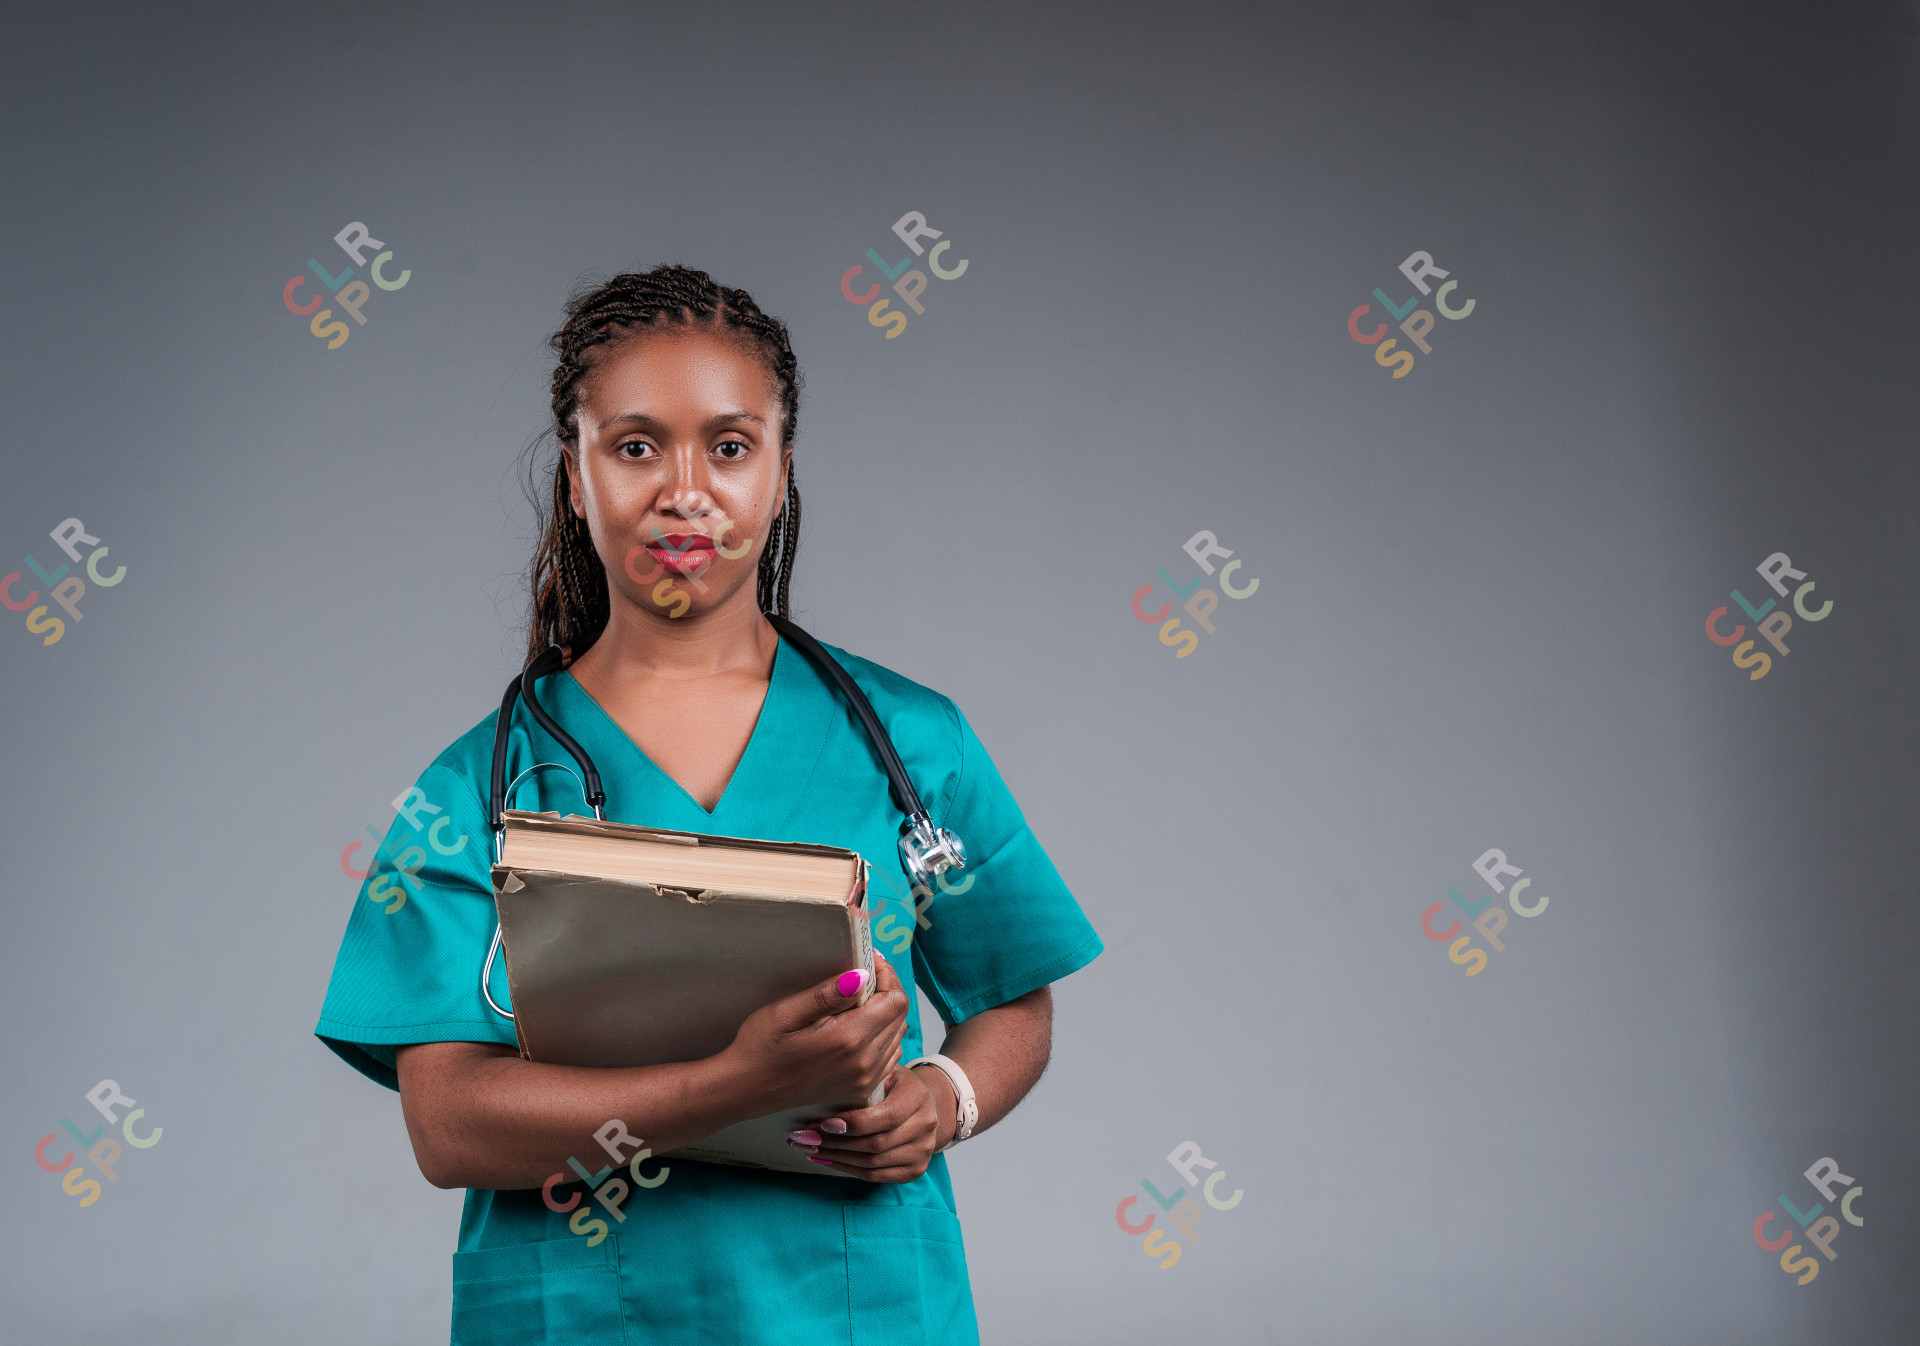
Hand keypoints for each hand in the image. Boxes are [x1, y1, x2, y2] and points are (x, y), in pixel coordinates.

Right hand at [722, 954, 908, 1117]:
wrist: (746, 1090)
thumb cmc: (761, 1047)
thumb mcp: (787, 1012)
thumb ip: (828, 994)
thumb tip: (863, 975)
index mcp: (850, 1039)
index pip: (895, 1000)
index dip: (887, 976)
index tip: (868, 962)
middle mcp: (865, 1063)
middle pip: (900, 1017)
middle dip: (887, 991)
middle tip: (863, 976)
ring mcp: (865, 1080)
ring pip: (897, 1036)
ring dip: (886, 1015)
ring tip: (859, 1001)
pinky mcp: (860, 1090)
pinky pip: (888, 1057)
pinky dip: (882, 1037)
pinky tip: (858, 1029)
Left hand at [789, 1060, 952, 1182]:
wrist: (926, 1106)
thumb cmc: (895, 1086)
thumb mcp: (886, 1071)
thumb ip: (864, 1078)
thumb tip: (823, 1082)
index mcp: (918, 1096)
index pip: (888, 1116)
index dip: (854, 1123)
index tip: (823, 1123)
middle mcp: (925, 1125)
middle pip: (876, 1143)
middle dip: (835, 1143)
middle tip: (804, 1138)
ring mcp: (923, 1151)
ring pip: (872, 1163)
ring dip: (836, 1158)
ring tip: (809, 1150)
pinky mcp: (915, 1170)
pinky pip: (875, 1176)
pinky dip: (847, 1169)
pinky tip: (826, 1160)